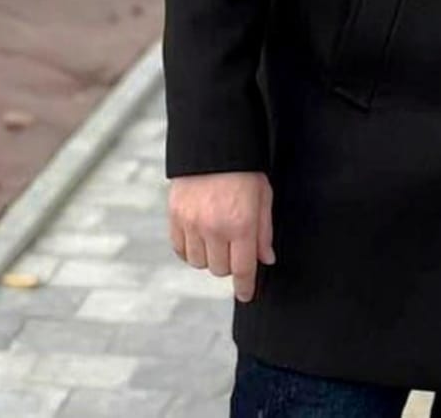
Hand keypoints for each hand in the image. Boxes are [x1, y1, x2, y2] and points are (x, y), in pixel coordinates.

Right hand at [168, 171, 274, 302]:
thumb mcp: (263, 196)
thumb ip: (264, 231)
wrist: (212, 144)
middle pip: (220, 270)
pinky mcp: (175, 217)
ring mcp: (191, 224)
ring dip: (210, 257)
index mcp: (241, 224)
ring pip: (199, 263)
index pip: (243, 269)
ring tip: (217, 237)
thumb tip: (265, 259)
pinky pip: (180, 250)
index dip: (245, 287)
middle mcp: (214, 228)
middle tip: (235, 247)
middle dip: (230, 264)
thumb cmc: (244, 169)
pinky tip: (200, 237)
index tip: (246, 295)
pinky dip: (190, 249)